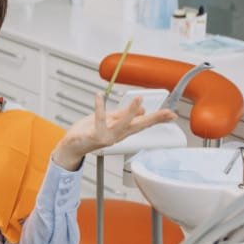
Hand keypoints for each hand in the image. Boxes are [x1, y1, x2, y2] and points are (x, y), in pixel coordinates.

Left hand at [51, 92, 177, 169]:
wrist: (71, 147)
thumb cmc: (88, 133)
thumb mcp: (108, 121)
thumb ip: (122, 115)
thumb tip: (141, 110)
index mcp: (122, 131)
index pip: (143, 124)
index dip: (158, 119)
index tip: (173, 115)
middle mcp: (117, 136)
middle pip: (139, 126)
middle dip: (154, 119)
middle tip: (169, 113)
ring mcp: (106, 137)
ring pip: (122, 125)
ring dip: (130, 112)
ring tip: (139, 100)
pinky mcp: (94, 136)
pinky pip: (98, 120)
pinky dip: (99, 107)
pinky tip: (100, 96)